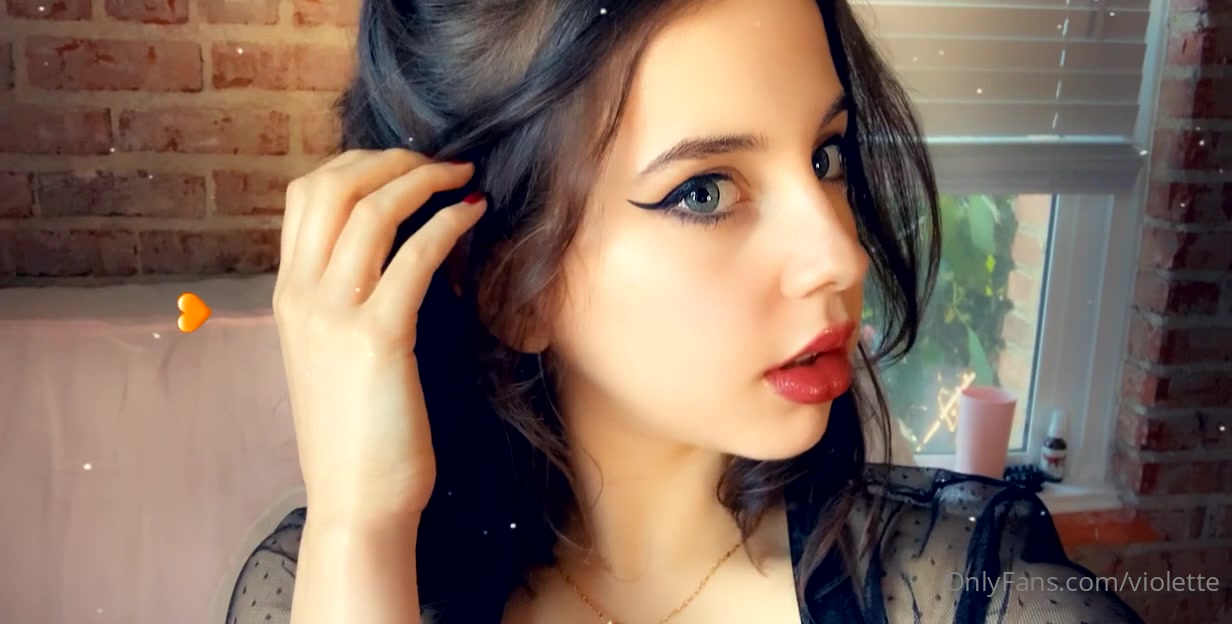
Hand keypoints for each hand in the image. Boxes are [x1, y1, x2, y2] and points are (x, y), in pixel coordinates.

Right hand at [274, 149, 484, 523]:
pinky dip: (448, 224)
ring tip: (461, 178)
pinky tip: (473, 215)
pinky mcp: (379, 338)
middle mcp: (302, 295)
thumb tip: (391, 254)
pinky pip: (414, 257)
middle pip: (333, 186)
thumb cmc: (355, 432)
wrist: (356, 501)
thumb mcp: (332, 354)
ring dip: (423, 180)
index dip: (356, 163)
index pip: (304, 195)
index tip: (403, 165)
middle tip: (438, 164)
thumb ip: (344, 302)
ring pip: (371, 210)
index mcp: (288, 296)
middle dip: (390, 159)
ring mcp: (334, 315)